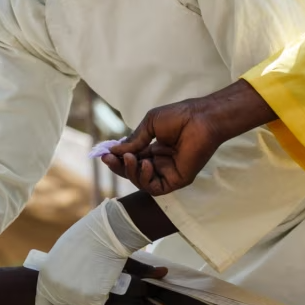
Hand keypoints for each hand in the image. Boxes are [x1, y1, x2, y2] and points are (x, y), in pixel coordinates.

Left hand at [35, 201, 151, 304]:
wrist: (105, 232)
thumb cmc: (84, 237)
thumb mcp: (59, 255)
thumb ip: (56, 275)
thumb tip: (59, 287)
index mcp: (43, 278)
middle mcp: (55, 290)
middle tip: (81, 295)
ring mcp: (73, 296)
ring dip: (89, 295)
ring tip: (94, 273)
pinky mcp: (92, 298)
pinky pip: (98, 304)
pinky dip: (102, 294)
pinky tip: (102, 276)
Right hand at [72, 259, 163, 304]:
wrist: (63, 285)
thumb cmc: (92, 269)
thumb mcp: (116, 263)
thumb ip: (142, 269)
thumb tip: (164, 272)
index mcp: (122, 286)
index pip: (146, 290)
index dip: (146, 286)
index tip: (141, 284)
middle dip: (145, 301)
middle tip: (138, 295)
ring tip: (130, 304)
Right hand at [102, 80, 275, 195]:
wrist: (200, 119)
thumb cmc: (178, 116)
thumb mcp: (149, 125)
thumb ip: (134, 140)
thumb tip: (115, 150)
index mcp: (153, 149)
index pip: (131, 158)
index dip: (117, 157)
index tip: (105, 153)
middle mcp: (159, 162)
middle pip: (133, 172)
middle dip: (119, 166)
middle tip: (108, 159)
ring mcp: (168, 172)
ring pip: (141, 182)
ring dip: (131, 172)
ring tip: (131, 158)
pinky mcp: (177, 180)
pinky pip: (155, 188)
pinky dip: (145, 179)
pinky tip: (145, 165)